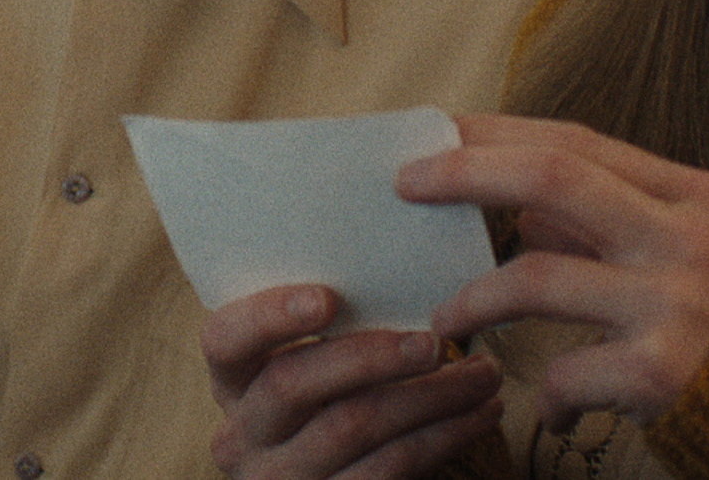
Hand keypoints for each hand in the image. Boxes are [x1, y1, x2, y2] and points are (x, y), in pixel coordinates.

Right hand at [201, 283, 505, 478]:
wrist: (336, 475)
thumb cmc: (334, 396)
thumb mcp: (312, 361)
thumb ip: (329, 317)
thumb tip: (396, 252)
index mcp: (232, 378)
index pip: (224, 339)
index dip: (270, 316)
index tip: (326, 298)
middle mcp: (242, 433)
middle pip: (294, 383)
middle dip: (372, 356)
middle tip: (436, 339)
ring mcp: (280, 478)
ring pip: (352, 426)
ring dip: (430, 396)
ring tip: (484, 373)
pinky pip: (388, 468)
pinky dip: (443, 437)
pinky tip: (479, 414)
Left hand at [396, 114, 708, 429]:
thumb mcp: (695, 252)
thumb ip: (616, 221)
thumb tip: (521, 203)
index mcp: (692, 196)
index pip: (577, 142)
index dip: (499, 133)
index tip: (438, 131)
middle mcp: (686, 238)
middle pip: (551, 178)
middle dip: (466, 173)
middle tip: (406, 185)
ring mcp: (674, 303)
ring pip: (537, 276)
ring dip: (476, 299)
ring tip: (445, 319)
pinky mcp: (662, 374)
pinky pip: (564, 372)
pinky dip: (546, 392)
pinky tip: (551, 407)